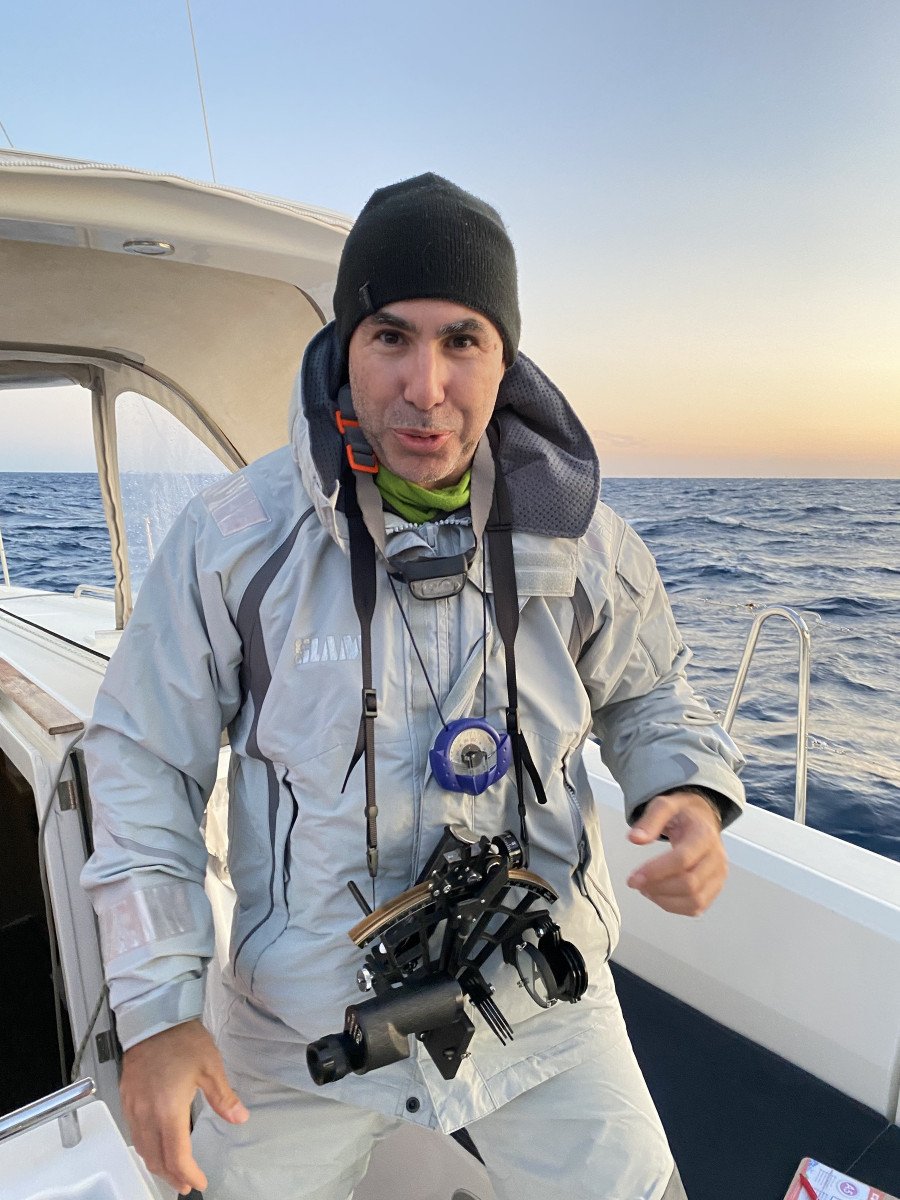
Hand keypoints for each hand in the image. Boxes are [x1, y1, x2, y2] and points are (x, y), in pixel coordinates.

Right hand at [120, 1018, 247, 1194]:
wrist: (154, 1018)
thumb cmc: (182, 1040)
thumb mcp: (211, 1068)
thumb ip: (224, 1098)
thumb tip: (240, 1118)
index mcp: (169, 1110)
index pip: (177, 1156)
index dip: (189, 1174)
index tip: (200, 1182)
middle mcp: (147, 1114)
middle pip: (156, 1159)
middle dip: (172, 1176)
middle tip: (187, 1183)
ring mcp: (134, 1108)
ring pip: (142, 1149)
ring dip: (158, 1164)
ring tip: (173, 1171)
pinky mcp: (127, 1099)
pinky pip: (134, 1134)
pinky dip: (146, 1148)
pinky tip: (157, 1146)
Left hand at [626, 790, 726, 915]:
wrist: (702, 817)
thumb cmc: (683, 813)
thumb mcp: (664, 805)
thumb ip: (649, 821)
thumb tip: (634, 839)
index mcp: (704, 836)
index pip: (683, 860)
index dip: (656, 871)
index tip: (633, 877)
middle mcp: (716, 858)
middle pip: (690, 884)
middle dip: (658, 888)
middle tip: (636, 882)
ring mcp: (718, 876)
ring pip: (695, 901)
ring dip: (665, 900)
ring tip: (645, 888)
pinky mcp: (715, 888)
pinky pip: (697, 907)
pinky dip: (674, 906)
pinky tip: (658, 894)